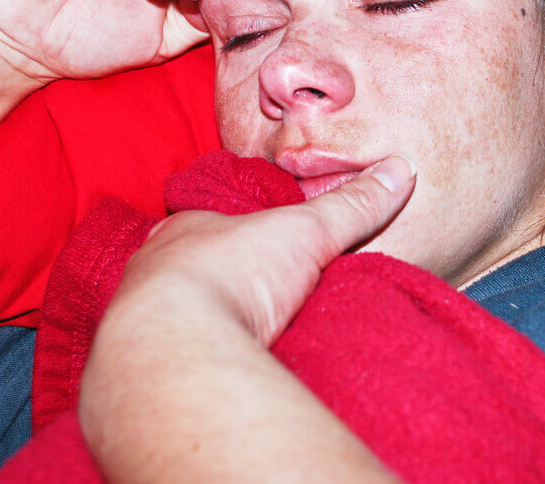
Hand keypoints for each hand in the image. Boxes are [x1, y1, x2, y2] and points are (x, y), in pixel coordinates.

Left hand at [111, 155, 416, 344]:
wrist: (177, 351)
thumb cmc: (230, 274)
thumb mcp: (307, 231)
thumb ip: (352, 206)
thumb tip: (400, 170)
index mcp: (184, 231)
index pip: (210, 223)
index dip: (240, 234)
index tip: (267, 248)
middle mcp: (155, 274)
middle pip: (196, 273)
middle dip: (229, 285)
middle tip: (268, 300)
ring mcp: (144, 325)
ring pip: (181, 320)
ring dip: (212, 329)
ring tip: (254, 342)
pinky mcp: (149, 372)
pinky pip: (178, 362)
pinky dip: (202, 366)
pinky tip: (228, 374)